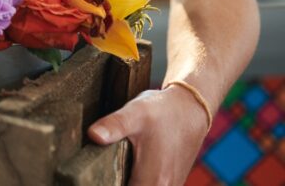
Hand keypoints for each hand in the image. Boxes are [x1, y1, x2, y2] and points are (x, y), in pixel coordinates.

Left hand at [88, 87, 208, 185]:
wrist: (191, 108)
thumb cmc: (163, 111)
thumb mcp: (134, 113)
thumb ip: (113, 125)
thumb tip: (94, 135)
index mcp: (153, 178)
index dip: (106, 185)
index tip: (94, 178)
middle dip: (116, 182)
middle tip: (98, 173)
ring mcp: (170, 185)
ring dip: (127, 181)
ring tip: (113, 168)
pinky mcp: (172, 181)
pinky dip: (139, 181)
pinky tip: (127, 169)